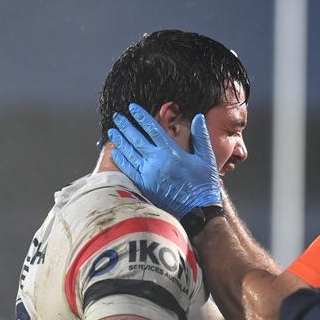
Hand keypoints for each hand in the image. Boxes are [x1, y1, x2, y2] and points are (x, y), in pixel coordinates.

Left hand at [108, 103, 221, 218]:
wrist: (198, 212)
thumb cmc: (204, 185)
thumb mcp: (207, 158)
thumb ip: (201, 136)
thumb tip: (198, 118)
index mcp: (172, 152)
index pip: (152, 128)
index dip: (141, 116)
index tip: (132, 108)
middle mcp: (157, 161)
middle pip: (136, 139)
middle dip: (125, 126)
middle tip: (117, 117)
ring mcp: (148, 174)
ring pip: (129, 153)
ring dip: (120, 141)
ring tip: (113, 131)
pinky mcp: (144, 186)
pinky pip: (128, 170)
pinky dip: (121, 160)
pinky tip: (116, 153)